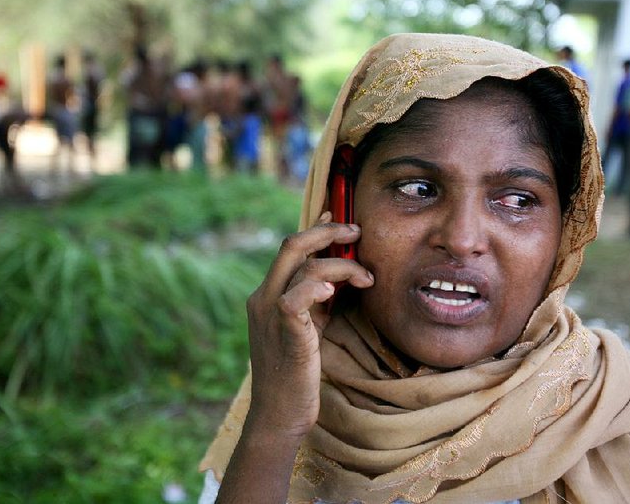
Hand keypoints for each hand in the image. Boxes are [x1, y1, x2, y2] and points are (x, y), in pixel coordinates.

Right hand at [244, 211, 373, 439]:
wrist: (279, 413)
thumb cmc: (296, 372)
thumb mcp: (307, 328)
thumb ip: (316, 301)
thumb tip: (337, 277)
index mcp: (267, 294)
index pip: (289, 249)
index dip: (314, 228)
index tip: (336, 215)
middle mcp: (262, 297)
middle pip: (292, 244)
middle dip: (327, 231)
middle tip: (356, 232)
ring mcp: (268, 312)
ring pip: (302, 266)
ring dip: (342, 265)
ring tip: (366, 279)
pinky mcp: (283, 329)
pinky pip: (296, 296)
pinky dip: (317, 286)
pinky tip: (335, 292)